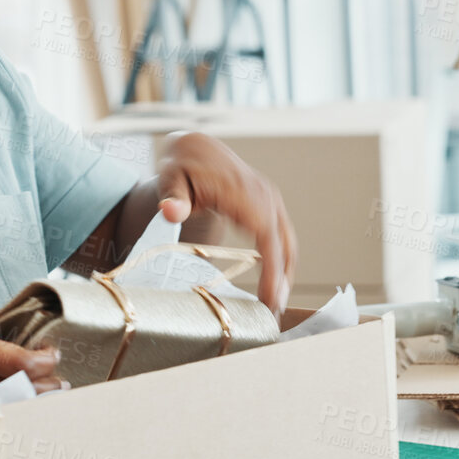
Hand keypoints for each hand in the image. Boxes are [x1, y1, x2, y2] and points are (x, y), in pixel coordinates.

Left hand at [155, 131, 295, 312]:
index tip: (271, 297)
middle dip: (283, 279)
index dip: (272, 268)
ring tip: (276, 305)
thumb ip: (172, 196)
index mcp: (242, 191)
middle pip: (284, 243)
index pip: (265, 234)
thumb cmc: (181, 164)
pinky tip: (276, 281)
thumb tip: (170, 212)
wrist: (194, 146)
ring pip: (288, 241)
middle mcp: (263, 194)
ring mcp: (269, 198)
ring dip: (286, 272)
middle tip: (274, 313)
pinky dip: (283, 259)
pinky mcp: (268, 203)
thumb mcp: (170, 178)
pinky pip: (282, 235)